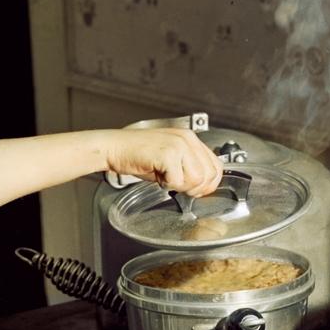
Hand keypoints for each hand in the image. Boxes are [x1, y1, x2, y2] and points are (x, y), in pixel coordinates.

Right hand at [104, 128, 222, 196]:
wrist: (113, 147)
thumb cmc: (136, 154)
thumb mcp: (169, 158)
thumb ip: (188, 167)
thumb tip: (201, 185)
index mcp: (189, 139)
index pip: (216, 166)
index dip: (208, 184)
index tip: (195, 190)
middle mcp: (187, 139)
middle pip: (209, 175)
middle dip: (195, 188)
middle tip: (177, 186)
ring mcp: (179, 145)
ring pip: (197, 179)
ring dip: (181, 186)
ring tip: (165, 179)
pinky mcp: (168, 153)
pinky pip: (177, 181)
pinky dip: (166, 184)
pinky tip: (157, 176)